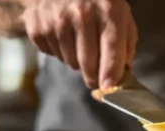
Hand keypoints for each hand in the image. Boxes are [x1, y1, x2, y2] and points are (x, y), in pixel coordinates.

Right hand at [21, 0, 136, 88]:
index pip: (111, 50)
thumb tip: (123, 78)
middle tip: (95, 77)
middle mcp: (82, 13)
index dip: (110, 74)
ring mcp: (58, 20)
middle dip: (94, 77)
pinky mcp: (39, 26)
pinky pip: (53, 55)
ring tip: (78, 44)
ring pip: (71, 63)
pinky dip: (60, 53)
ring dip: (77, 62)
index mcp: (108, 10)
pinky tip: (63, 37)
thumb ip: (125, 46)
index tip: (108, 88)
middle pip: (88, 64)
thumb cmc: (97, 4)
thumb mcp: (120, 16)